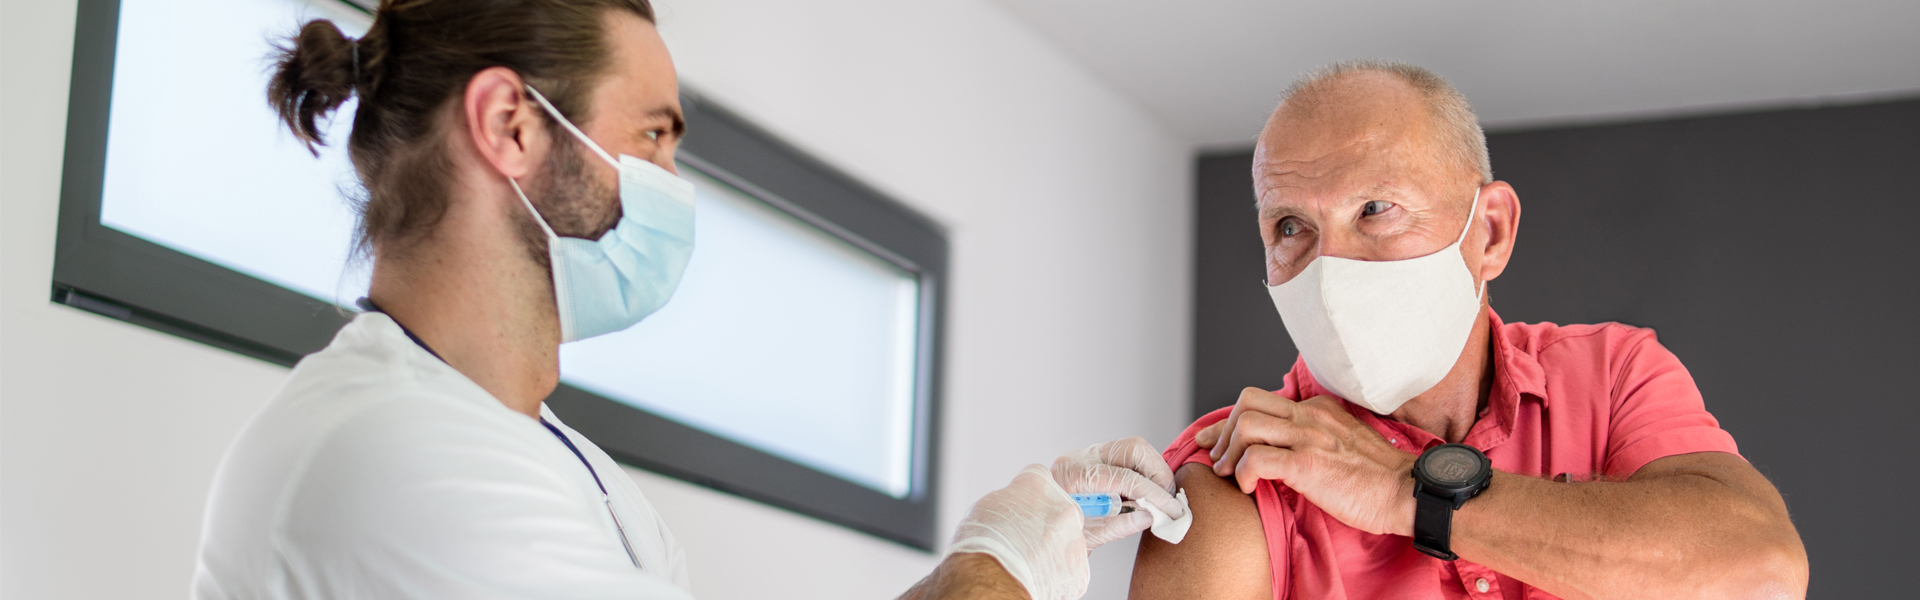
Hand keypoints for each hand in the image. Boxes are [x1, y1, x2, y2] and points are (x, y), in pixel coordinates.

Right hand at [948, 465, 1088, 599]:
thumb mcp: (986, 506)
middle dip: (1045, 523)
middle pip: (1059, 510)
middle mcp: (1063, 508)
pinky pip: (1070, 569)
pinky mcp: (1080, 570)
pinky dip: (1056, 574)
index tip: (1024, 506)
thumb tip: (1009, 508)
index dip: (1029, 495)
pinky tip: (1036, 576)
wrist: (994, 579)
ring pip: (1066, 542)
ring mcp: (1075, 540)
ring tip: (1027, 562)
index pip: (1039, 478)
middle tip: (1024, 539)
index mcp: (1038, 485)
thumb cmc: (984, 545)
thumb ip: (1008, 501)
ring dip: (1051, 550)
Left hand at [1051, 436, 1184, 547]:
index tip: (1172, 510)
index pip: (1124, 478)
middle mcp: (1081, 458)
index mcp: (1073, 476)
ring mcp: (1088, 455)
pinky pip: (1128, 456)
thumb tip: (1151, 516)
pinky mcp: (1096, 458)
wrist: (1033, 528)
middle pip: (1132, 449)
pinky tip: (1147, 493)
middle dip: (1158, 473)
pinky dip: (1144, 471)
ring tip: (1160, 497)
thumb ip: (1118, 526)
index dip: (1153, 494)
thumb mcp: (1084, 537)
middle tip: (1168, 500)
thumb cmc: (1053, 534)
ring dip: (1154, 470)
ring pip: (1134, 448)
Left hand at [1196, 388, 1418, 536]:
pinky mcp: (1307, 465)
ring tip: (1230, 475)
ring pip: (1247, 425)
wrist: (1407, 493)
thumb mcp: (1343, 442)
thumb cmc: (1377, 478)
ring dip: (1229, 452)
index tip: (1216, 439)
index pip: (1263, 401)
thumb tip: (1281, 452)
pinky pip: (1257, 459)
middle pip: (1247, 401)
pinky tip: (1249, 488)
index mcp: (1319, 409)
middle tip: (1217, 457)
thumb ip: (1314, 438)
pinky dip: (1243, 473)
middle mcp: (1311, 416)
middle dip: (1224, 430)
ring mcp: (1309, 438)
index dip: (1231, 421)